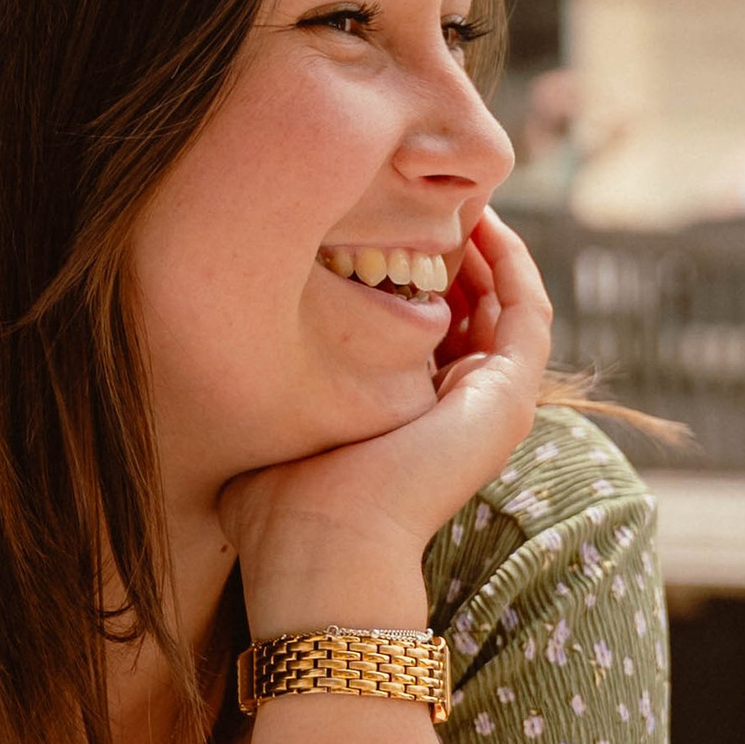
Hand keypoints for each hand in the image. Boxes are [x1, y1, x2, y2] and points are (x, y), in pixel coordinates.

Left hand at [218, 211, 553, 633]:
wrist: (320, 548)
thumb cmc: (281, 507)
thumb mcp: (269, 429)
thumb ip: (264, 393)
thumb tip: (215, 353)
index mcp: (410, 416)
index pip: (427, 328)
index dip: (413, 272)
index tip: (382, 222)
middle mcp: (458, 410)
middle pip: (471, 308)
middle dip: (453, 249)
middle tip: (428, 195)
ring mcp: (491, 405)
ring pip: (506, 305)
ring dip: (489, 248)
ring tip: (459, 197)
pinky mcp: (510, 398)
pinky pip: (529, 313)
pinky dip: (513, 265)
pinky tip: (485, 223)